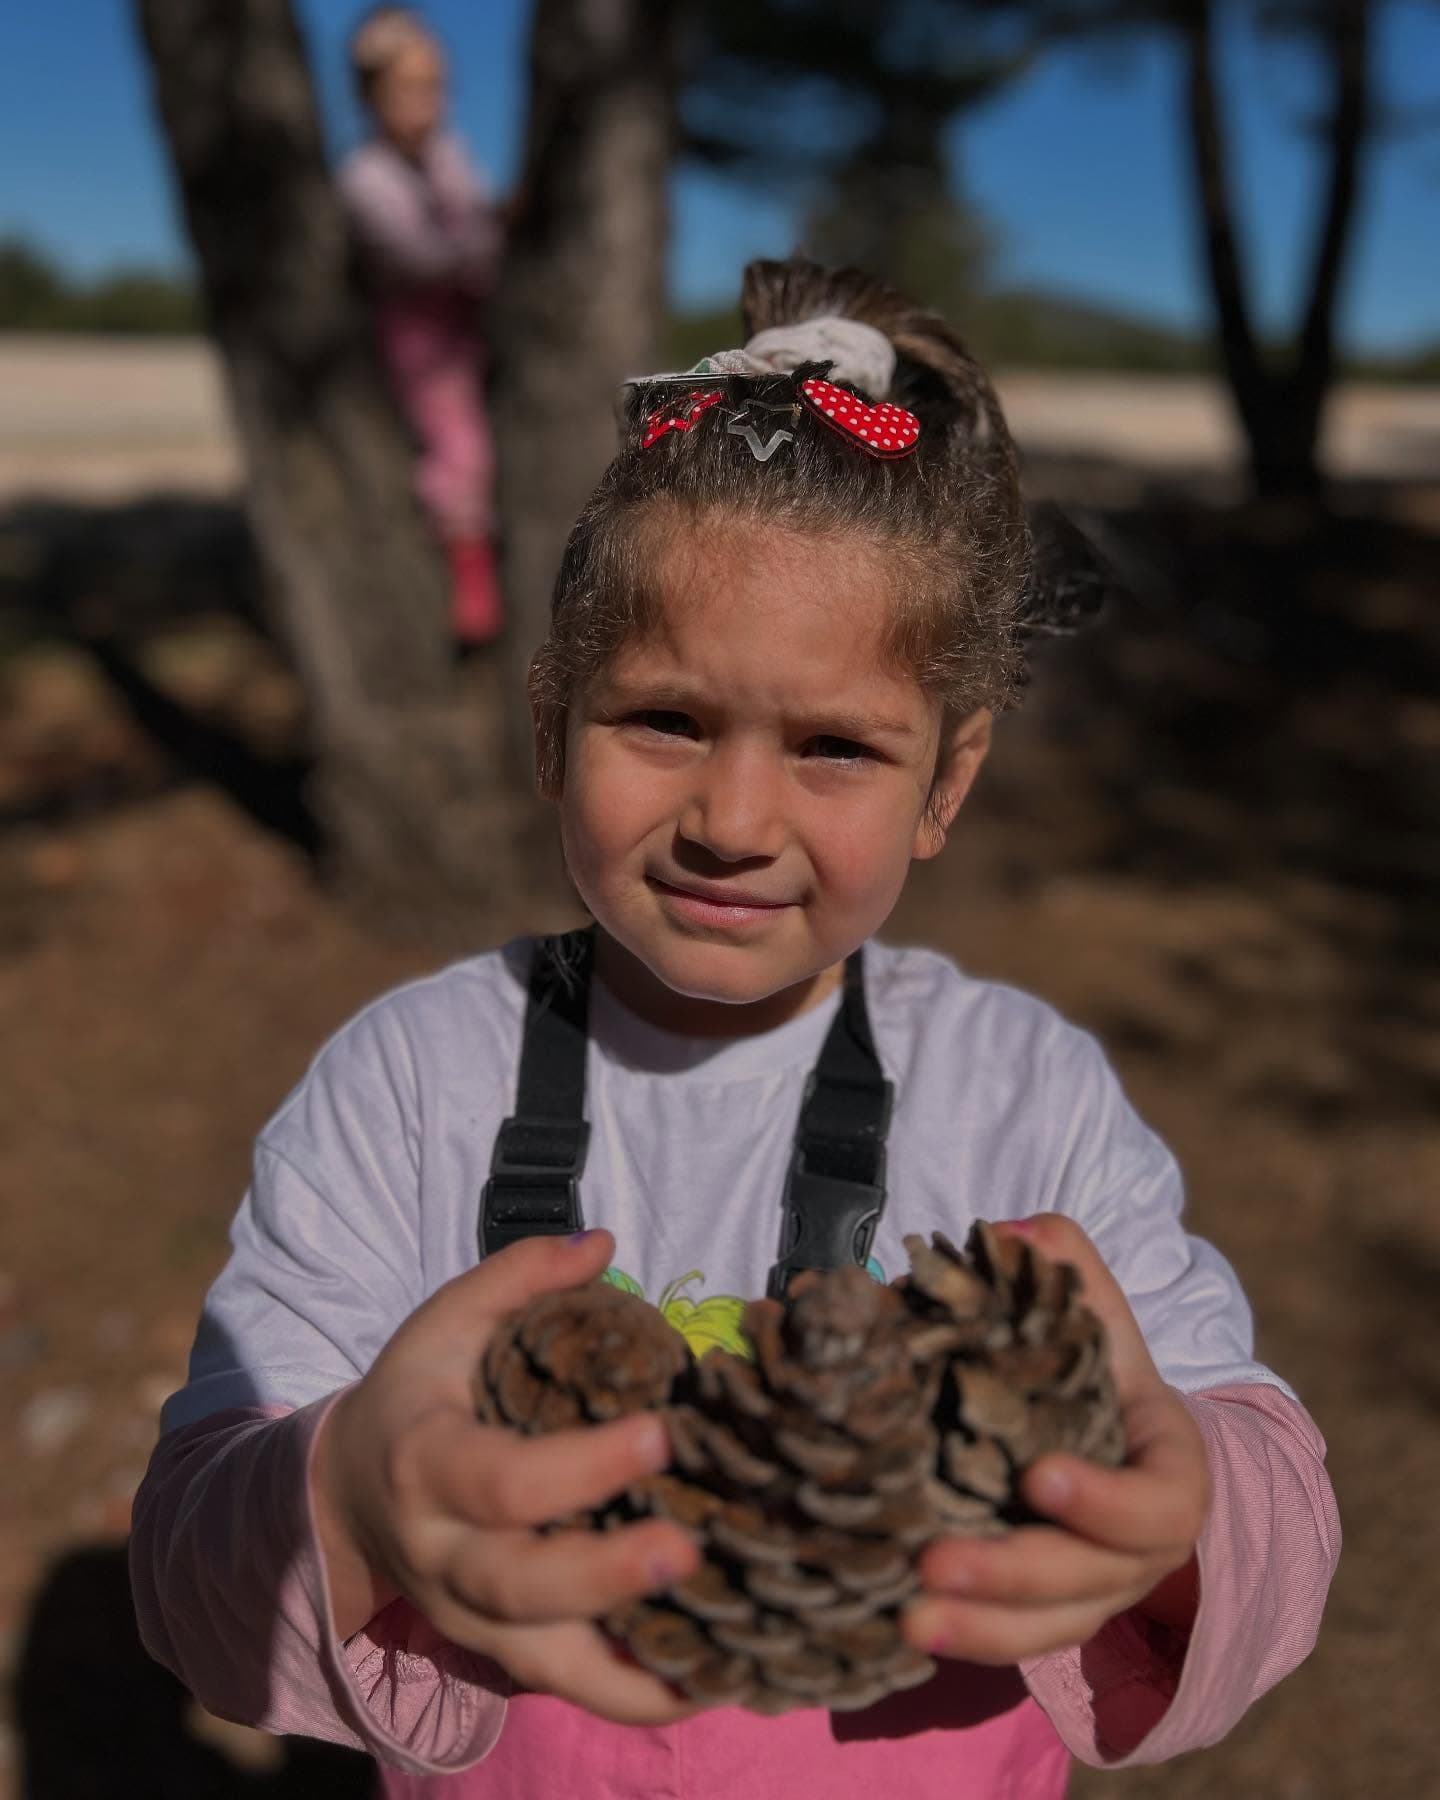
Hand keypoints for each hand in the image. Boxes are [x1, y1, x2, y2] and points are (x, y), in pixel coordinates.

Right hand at [312, 1230, 701, 1724]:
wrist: (342, 1494)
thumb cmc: (416, 1394)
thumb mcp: (446, 1322)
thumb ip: (519, 1274)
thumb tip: (602, 1242)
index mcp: (426, 1463)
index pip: (501, 1480)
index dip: (580, 1466)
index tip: (661, 1430)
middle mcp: (442, 1555)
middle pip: (519, 1587)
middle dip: (605, 1576)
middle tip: (690, 1549)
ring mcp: (467, 1615)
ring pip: (542, 1663)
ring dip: (631, 1669)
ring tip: (721, 1657)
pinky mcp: (496, 1649)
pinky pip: (564, 1686)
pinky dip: (632, 1694)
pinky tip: (706, 1681)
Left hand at [904, 1214, 1210, 1664]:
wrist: (1121, 1450)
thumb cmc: (1100, 1373)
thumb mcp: (1096, 1317)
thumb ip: (1066, 1267)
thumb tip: (1010, 1231)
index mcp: (1169, 1472)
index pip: (1160, 1504)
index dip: (1106, 1501)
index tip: (1038, 1477)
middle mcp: (1141, 1549)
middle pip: (1091, 1578)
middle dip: (1015, 1573)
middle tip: (936, 1563)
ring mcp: (1098, 1591)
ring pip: (1050, 1628)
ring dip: (981, 1629)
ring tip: (910, 1617)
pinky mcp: (1049, 1615)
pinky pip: (1015, 1642)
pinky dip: (967, 1640)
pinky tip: (904, 1626)